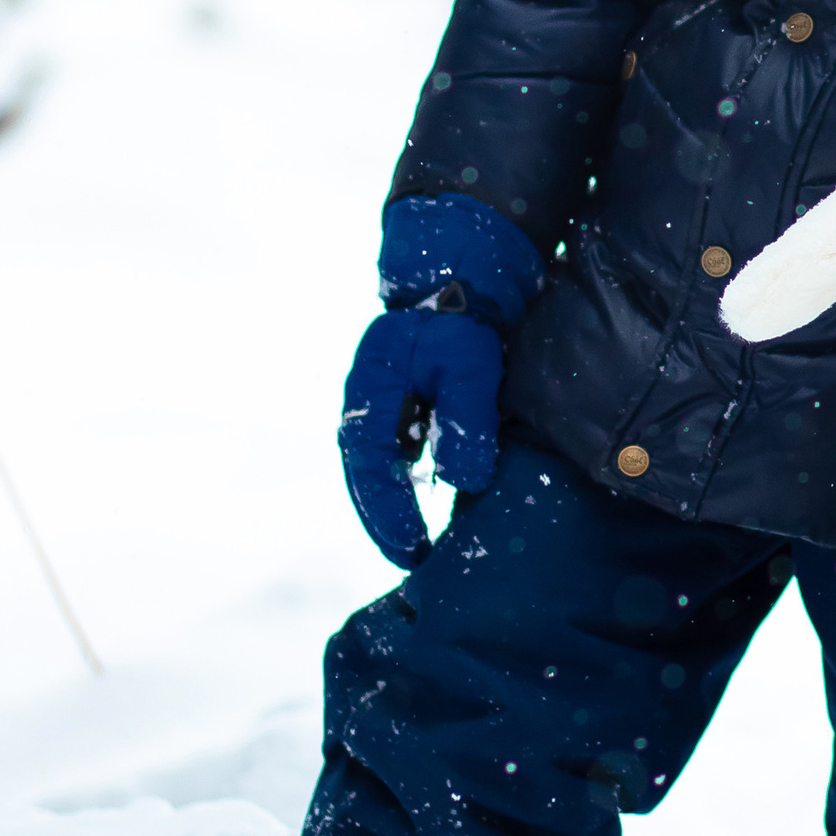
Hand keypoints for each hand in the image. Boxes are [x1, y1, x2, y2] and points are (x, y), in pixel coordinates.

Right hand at [337, 194, 541, 564]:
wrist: (461, 275)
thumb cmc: (462, 319)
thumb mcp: (469, 366)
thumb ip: (465, 421)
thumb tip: (463, 480)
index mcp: (371, 394)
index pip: (372, 468)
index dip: (388, 513)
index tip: (410, 548)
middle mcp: (368, 404)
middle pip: (367, 475)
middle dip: (385, 520)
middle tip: (410, 560)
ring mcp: (384, 405)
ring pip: (381, 468)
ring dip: (394, 505)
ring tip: (418, 544)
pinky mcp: (406, 405)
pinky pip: (400, 454)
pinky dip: (411, 483)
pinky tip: (435, 502)